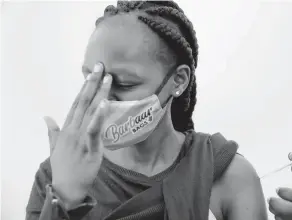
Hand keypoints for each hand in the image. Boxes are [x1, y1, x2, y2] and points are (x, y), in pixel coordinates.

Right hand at [43, 63, 111, 209]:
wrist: (66, 187)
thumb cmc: (64, 166)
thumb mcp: (55, 146)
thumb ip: (52, 131)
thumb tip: (46, 116)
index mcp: (67, 127)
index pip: (76, 102)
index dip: (84, 86)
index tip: (92, 72)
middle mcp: (73, 129)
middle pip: (83, 102)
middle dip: (92, 83)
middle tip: (100, 66)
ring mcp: (80, 137)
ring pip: (90, 111)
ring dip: (99, 94)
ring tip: (107, 78)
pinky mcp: (90, 147)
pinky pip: (94, 129)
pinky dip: (99, 116)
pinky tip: (105, 103)